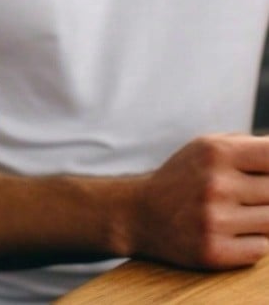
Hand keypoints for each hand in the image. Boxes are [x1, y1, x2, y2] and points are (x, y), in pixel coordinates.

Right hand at [129, 133, 268, 268]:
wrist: (141, 213)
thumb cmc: (183, 177)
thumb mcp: (206, 148)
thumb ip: (248, 146)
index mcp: (214, 152)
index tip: (265, 172)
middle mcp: (215, 184)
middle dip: (266, 194)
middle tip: (246, 195)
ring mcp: (215, 219)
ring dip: (262, 218)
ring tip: (239, 213)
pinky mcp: (215, 251)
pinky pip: (263, 248)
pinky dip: (254, 242)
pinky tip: (233, 233)